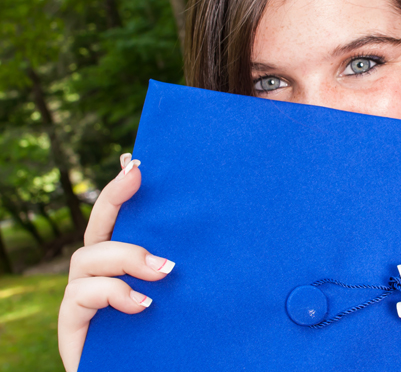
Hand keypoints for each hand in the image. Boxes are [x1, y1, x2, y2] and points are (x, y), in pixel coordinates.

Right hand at [58, 155, 174, 371]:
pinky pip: (79, 296)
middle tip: (135, 174)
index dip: (123, 188)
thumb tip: (228, 233)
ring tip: (163, 271)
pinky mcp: (73, 324)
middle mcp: (103, 273)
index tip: (136, 160)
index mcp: (130, 262)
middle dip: (114, 195)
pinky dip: (112, 293)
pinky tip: (142, 303)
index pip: (124, 218)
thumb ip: (194, 271)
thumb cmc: (175, 339)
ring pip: (88, 256)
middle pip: (99, 225)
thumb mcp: (189, 298)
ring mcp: (84, 296)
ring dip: (126, 257)